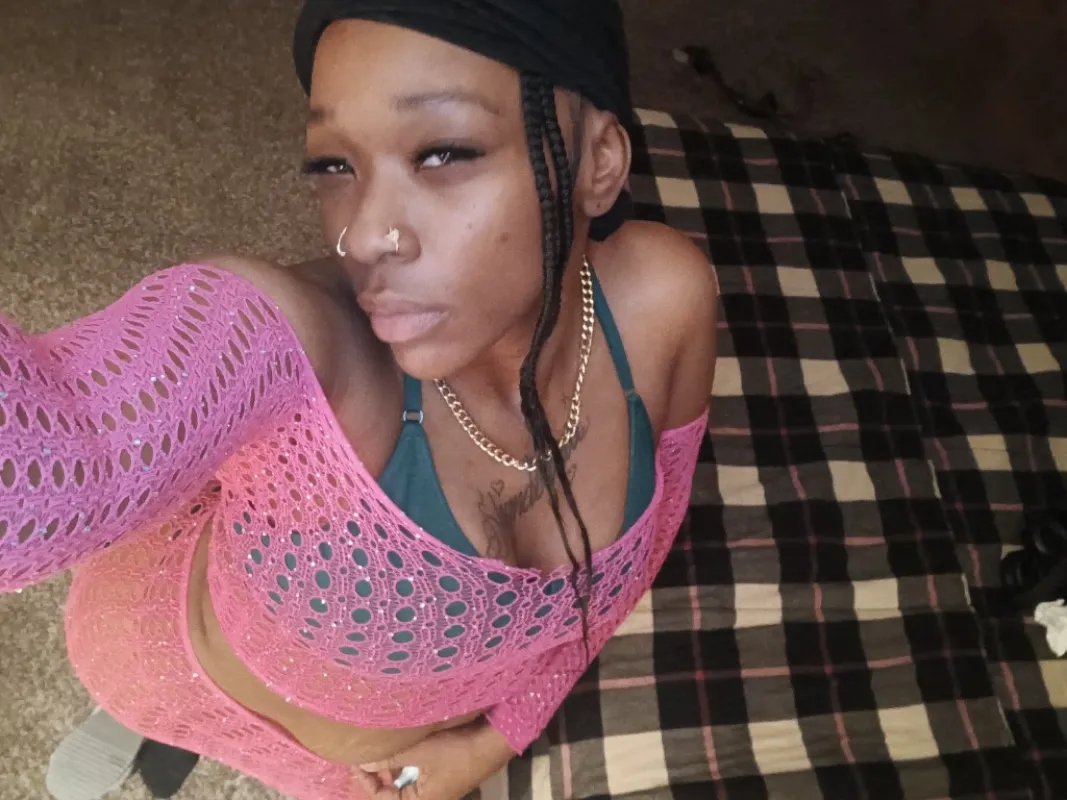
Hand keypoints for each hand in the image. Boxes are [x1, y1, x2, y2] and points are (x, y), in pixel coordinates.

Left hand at [352, 720, 513, 799]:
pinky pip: (417, 773)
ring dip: (392, 765)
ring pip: (404, 781)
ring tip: (384, 745)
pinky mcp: (443, 776)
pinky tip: (403, 745)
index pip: (382, 799)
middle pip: (392, 792)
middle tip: (368, 750)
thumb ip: (389, 757)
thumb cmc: (458, 751)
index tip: (358, 759)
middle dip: (378, 773)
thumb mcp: (420, 752)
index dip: (366, 781)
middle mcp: (428, 798)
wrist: (494, 742)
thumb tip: (363, 760)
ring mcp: (436, 788)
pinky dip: (406, 761)